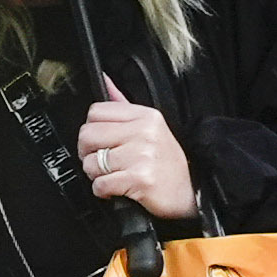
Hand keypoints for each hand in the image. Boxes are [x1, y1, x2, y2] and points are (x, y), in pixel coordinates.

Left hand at [79, 90, 196, 220]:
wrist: (188, 195)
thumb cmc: (165, 164)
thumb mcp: (150, 129)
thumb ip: (123, 106)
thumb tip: (105, 81)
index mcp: (146, 116)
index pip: (95, 111)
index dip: (92, 130)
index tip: (102, 142)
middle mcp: (145, 132)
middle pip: (87, 135)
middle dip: (88, 153)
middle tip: (104, 162)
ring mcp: (144, 155)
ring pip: (91, 162)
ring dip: (97, 175)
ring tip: (116, 175)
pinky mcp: (141, 178)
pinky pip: (100, 184)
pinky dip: (103, 191)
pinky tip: (119, 188)